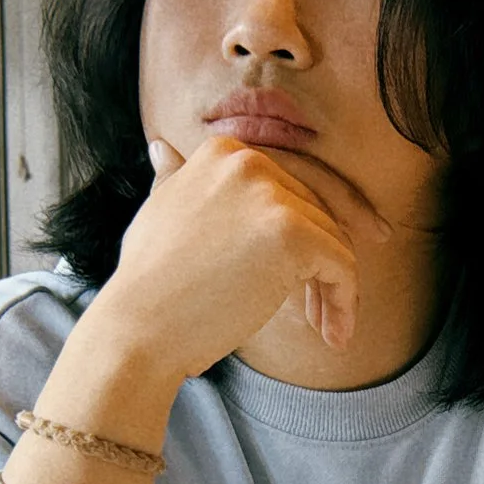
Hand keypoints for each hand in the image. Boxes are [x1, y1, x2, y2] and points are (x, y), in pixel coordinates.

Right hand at [98, 133, 389, 389]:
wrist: (138, 327)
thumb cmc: (147, 282)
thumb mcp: (159, 212)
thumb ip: (175, 179)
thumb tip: (161, 148)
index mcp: (223, 153)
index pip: (288, 192)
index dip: (298, 239)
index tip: (295, 280)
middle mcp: (249, 162)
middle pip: (315, 214)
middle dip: (320, 266)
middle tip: (317, 314)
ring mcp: (271, 196)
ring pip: (333, 241)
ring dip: (335, 290)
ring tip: (328, 330)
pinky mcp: (291, 233)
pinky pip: (342, 266)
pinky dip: (346, 302)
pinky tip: (334, 335)